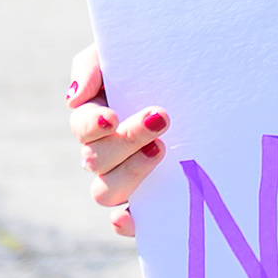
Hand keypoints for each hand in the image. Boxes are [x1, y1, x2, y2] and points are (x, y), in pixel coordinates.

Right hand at [65, 43, 168, 239]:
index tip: (113, 116)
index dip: (91, 125)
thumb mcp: (122, 55)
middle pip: (95, 160)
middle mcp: (106, 152)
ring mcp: (127, 178)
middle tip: (161, 119)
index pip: (82, 127)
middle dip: (126, 140)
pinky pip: (128, 221)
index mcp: (97, 119)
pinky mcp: (149, 200)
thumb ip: (93, 66)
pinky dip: (125, 222)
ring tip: (161, 150)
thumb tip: (74, 98)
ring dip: (129, 174)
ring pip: (105, 192)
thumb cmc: (156, 65)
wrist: (203, 76)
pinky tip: (131, 216)